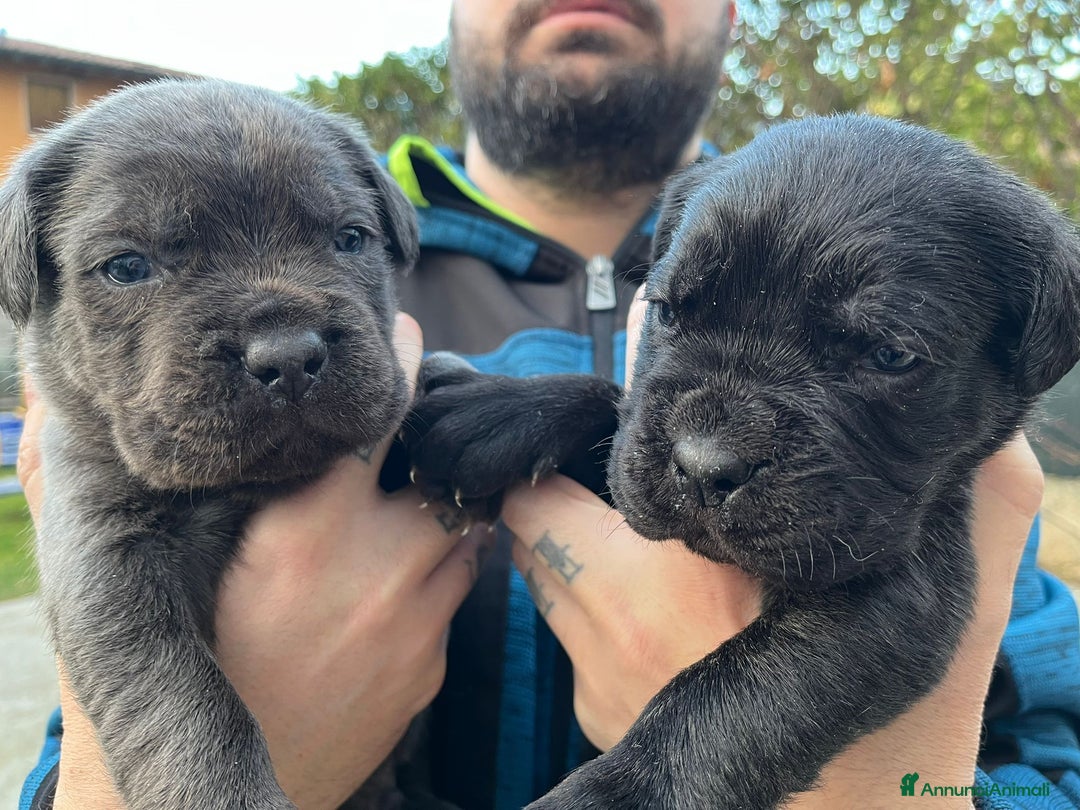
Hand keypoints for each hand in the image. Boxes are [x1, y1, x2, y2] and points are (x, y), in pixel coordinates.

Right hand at [19, 314, 490, 809]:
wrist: (220, 796)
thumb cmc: (175, 675)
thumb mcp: (150, 572)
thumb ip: (123, 485)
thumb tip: (52, 407)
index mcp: (306, 534)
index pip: (380, 419)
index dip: (400, 368)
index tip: (403, 338)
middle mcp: (378, 569)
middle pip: (439, 468)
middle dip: (433, 437)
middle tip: (418, 421)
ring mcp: (415, 621)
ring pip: (460, 528)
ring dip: (439, 505)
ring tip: (408, 497)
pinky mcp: (430, 668)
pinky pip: (452, 594)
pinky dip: (434, 572)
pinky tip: (395, 578)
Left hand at [504, 289, 1041, 802]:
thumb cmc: (886, 723)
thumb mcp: (941, 591)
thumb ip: (970, 500)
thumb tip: (969, 439)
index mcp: (654, 580)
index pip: (538, 498)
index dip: (563, 456)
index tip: (601, 440)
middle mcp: (607, 629)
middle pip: (532, 535)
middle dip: (564, 501)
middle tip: (620, 488)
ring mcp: (594, 679)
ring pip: (547, 586)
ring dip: (575, 557)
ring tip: (641, 547)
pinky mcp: (597, 717)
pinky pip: (573, 642)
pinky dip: (595, 614)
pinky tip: (658, 617)